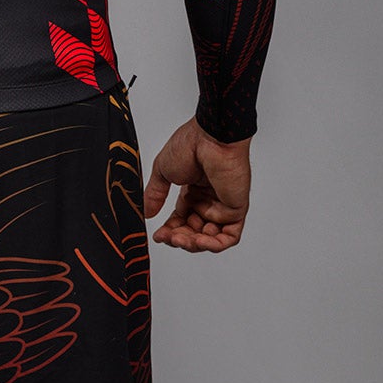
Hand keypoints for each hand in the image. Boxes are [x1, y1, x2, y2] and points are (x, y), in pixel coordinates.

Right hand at [142, 120, 250, 252]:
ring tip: (180, 239)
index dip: (170, 230)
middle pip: (194, 231)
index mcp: (192, 190)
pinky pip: (229, 236)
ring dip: (194, 243)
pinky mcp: (237, 209)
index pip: (181, 219)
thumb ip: (155, 194)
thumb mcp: (163, 171)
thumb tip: (146, 212)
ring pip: (210, 237)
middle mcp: (208, 199)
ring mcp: (223, 205)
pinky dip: (214, 244)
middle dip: (180, 238)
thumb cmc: (190, 145)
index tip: (158, 236)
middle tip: (168, 238)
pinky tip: (199, 241)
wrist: (211, 138)